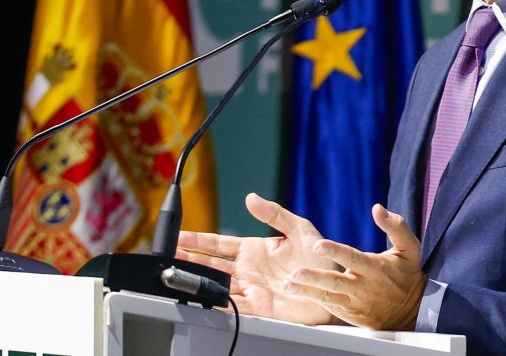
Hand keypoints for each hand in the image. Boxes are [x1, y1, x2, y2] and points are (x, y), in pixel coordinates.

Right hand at [176, 193, 338, 324]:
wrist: (335, 285)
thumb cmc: (319, 258)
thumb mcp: (299, 228)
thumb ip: (274, 213)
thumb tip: (251, 198)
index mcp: (253, 249)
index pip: (217, 244)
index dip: (197, 240)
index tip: (179, 236)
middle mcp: (248, 270)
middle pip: (210, 264)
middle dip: (189, 259)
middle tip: (170, 254)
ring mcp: (252, 289)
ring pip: (217, 284)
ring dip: (198, 280)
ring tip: (180, 275)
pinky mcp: (260, 307)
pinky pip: (235, 306)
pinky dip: (219, 303)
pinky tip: (206, 299)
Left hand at [282, 204, 425, 329]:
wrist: (413, 312)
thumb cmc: (407, 275)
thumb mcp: (409, 248)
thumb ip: (395, 226)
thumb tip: (378, 208)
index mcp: (374, 268)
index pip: (352, 258)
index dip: (335, 251)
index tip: (318, 245)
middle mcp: (362, 286)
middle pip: (335, 282)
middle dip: (314, 277)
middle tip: (295, 274)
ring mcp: (354, 302)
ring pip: (328, 297)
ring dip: (306, 291)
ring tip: (287, 286)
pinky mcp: (349, 313)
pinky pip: (329, 307)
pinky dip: (313, 300)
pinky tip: (296, 293)